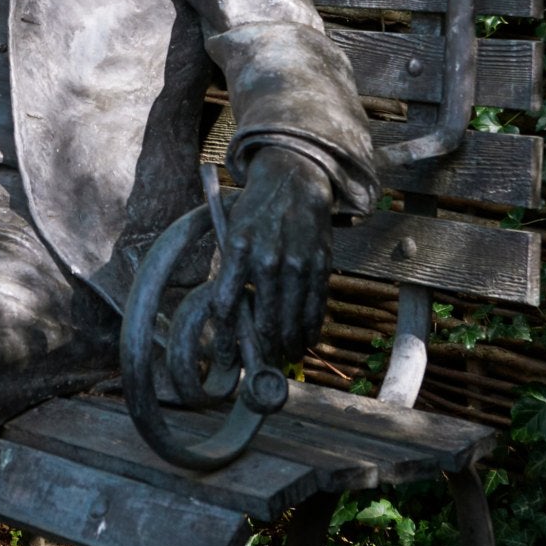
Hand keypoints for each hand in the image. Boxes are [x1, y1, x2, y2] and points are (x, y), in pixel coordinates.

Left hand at [214, 146, 334, 366]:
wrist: (293, 179)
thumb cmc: (256, 212)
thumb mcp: (232, 233)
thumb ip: (233, 273)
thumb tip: (234, 320)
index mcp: (237, 250)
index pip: (226, 305)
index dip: (226, 338)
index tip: (226, 356)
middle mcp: (267, 258)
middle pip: (263, 321)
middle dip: (262, 349)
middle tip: (260, 365)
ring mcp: (297, 262)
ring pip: (291, 319)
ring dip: (287, 345)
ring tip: (284, 358)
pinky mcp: (320, 263)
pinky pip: (316, 305)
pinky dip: (311, 328)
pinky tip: (307, 341)